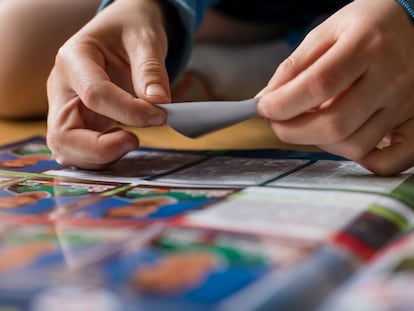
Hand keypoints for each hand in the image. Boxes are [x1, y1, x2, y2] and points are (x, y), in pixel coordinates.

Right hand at [47, 0, 168, 168]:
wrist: (122, 31)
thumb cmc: (130, 30)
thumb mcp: (145, 38)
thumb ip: (150, 70)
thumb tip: (159, 102)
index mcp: (74, 58)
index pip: (94, 95)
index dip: (129, 112)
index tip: (160, 116)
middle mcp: (62, 87)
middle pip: (62, 134)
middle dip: (100, 149)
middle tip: (135, 141)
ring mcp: (67, 108)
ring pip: (66, 150)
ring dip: (99, 158)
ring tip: (131, 141)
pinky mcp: (79, 123)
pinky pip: (81, 152)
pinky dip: (101, 158)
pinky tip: (124, 144)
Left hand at [257, 0, 413, 175]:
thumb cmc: (368, 27)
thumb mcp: (327, 32)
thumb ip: (295, 66)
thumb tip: (268, 99)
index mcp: (367, 47)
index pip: (317, 86)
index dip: (282, 103)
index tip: (264, 108)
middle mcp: (392, 79)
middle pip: (334, 125)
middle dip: (292, 131)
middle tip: (278, 122)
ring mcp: (408, 105)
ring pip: (354, 146)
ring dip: (320, 142)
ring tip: (312, 122)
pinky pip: (389, 162)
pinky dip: (361, 160)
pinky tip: (345, 140)